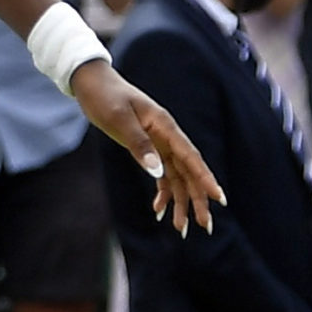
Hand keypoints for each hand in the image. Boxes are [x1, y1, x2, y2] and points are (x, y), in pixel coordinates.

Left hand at [70, 60, 222, 234]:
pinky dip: (163, 192)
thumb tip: (158, 172)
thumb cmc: (105, 97)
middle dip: (197, 199)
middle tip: (205, 226)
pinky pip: (162, 174)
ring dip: (180, 201)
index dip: (205, 178)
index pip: (190, 156)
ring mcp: (159, 143)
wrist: (92, 82)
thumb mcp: (119, 119)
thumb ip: (139, 144)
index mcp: (165, 126)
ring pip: (177, 177)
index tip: (219, 199)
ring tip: (181, 229)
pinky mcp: (148, 148)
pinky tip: (159, 210)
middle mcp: (167, 136)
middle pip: (188, 171)